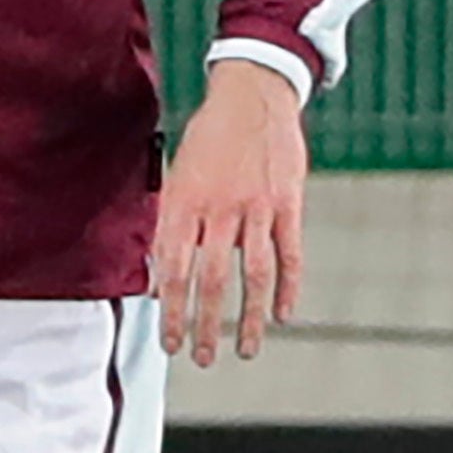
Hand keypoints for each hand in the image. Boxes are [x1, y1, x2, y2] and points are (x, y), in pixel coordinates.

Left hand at [153, 58, 310, 364]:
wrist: (252, 94)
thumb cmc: (208, 137)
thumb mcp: (176, 176)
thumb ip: (171, 223)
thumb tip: (161, 276)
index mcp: (183, 204)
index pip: (173, 271)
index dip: (171, 312)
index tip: (170, 342)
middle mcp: (218, 209)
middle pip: (210, 281)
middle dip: (204, 325)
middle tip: (201, 357)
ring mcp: (257, 208)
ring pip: (252, 276)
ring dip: (249, 319)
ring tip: (245, 350)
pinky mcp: (288, 204)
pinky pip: (290, 254)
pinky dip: (289, 288)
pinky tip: (285, 316)